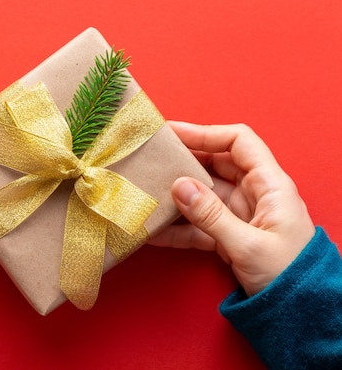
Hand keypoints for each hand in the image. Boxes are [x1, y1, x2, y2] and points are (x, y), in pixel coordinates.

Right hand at [149, 121, 314, 295]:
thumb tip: (178, 186)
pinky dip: (177, 227)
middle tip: (151, 160)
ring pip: (201, 194)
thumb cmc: (289, 275)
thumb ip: (211, 215)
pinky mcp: (228, 237)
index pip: (238, 143)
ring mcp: (239, 215)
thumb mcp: (248, 245)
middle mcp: (253, 194)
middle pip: (214, 165)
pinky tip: (153, 231)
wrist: (300, 312)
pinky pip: (198, 224)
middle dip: (183, 162)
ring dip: (175, 196)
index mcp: (269, 185)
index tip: (173, 134)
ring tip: (146, 193)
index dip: (205, 134)